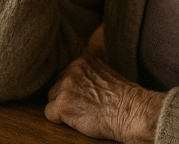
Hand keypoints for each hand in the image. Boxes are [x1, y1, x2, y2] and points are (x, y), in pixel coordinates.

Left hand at [45, 53, 163, 143]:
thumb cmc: (123, 96)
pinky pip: (49, 113)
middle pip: (56, 85)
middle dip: (65, 96)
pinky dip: (59, 119)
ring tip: (82, 111)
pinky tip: (75, 119)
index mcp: (81, 59)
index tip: (82, 93)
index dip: (72, 86)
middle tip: (83, 104)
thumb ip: (88, 69)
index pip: (64, 72)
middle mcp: (71, 69)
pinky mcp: (62, 104)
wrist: (129, 112)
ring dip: (62, 107)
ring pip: (51, 98)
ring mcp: (65, 85)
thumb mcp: (105, 71)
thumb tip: (80, 70)